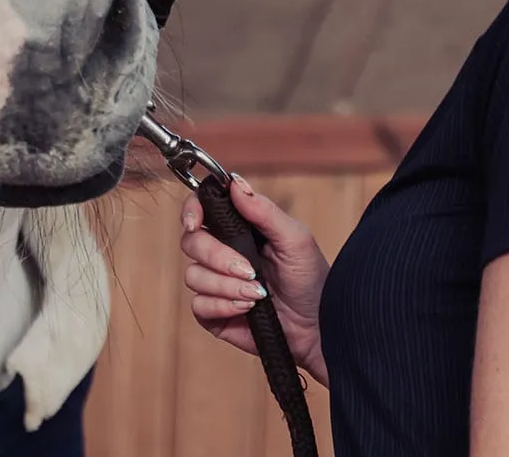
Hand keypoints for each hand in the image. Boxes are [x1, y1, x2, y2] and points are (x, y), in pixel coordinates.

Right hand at [180, 175, 330, 385]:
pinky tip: (247, 308)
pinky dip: (222, 306)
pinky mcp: (214, 313)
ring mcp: (215, 283)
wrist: (316, 326)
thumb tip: (235, 183)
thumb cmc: (311, 279)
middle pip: (192, 242)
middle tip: (249, 269)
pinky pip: (198, 305)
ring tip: (257, 293)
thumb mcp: (294, 239)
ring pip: (193, 275)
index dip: (192, 210)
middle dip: (217, 256)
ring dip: (226, 285)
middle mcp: (222, 252)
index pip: (202, 209)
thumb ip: (264, 211)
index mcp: (239, 227)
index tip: (195, 222)